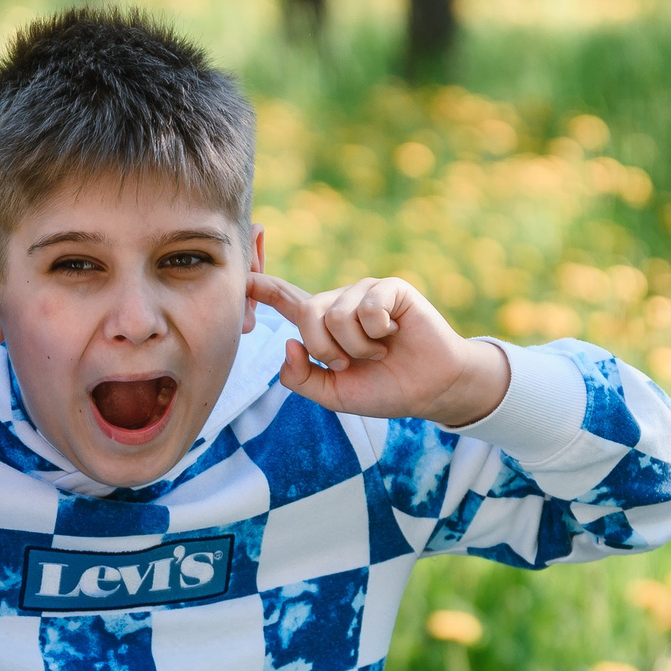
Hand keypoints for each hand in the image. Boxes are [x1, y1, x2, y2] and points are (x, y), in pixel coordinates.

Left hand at [248, 271, 509, 426]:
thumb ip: (301, 377)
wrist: (429, 389)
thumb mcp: (333, 394)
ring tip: (378, 352)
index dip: (263, 288)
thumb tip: (288, 343)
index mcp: (323, 326)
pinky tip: (394, 333)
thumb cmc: (383, 389)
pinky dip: (378, 332)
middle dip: (325, 348)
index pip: (286, 300)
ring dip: (357, 347)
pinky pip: (367, 307)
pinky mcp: (390, 289)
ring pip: (337, 315)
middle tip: (350, 363)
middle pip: (308, 312)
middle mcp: (340, 303)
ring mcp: (365, 292)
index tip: (241, 277)